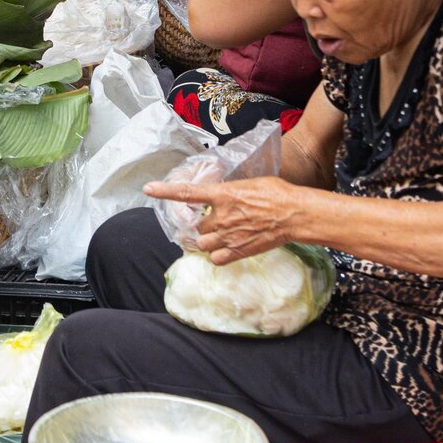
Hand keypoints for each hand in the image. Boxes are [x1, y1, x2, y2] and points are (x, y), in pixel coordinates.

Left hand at [144, 176, 301, 265]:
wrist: (294, 214)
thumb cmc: (276, 193)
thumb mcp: (248, 184)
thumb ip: (229, 192)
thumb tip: (221, 195)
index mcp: (222, 194)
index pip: (187, 193)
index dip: (165, 191)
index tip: (148, 189)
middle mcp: (220, 216)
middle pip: (196, 225)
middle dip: (202, 224)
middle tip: (216, 221)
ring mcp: (227, 236)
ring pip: (201, 242)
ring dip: (207, 240)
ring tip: (222, 234)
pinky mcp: (236, 252)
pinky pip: (214, 258)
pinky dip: (217, 255)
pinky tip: (226, 248)